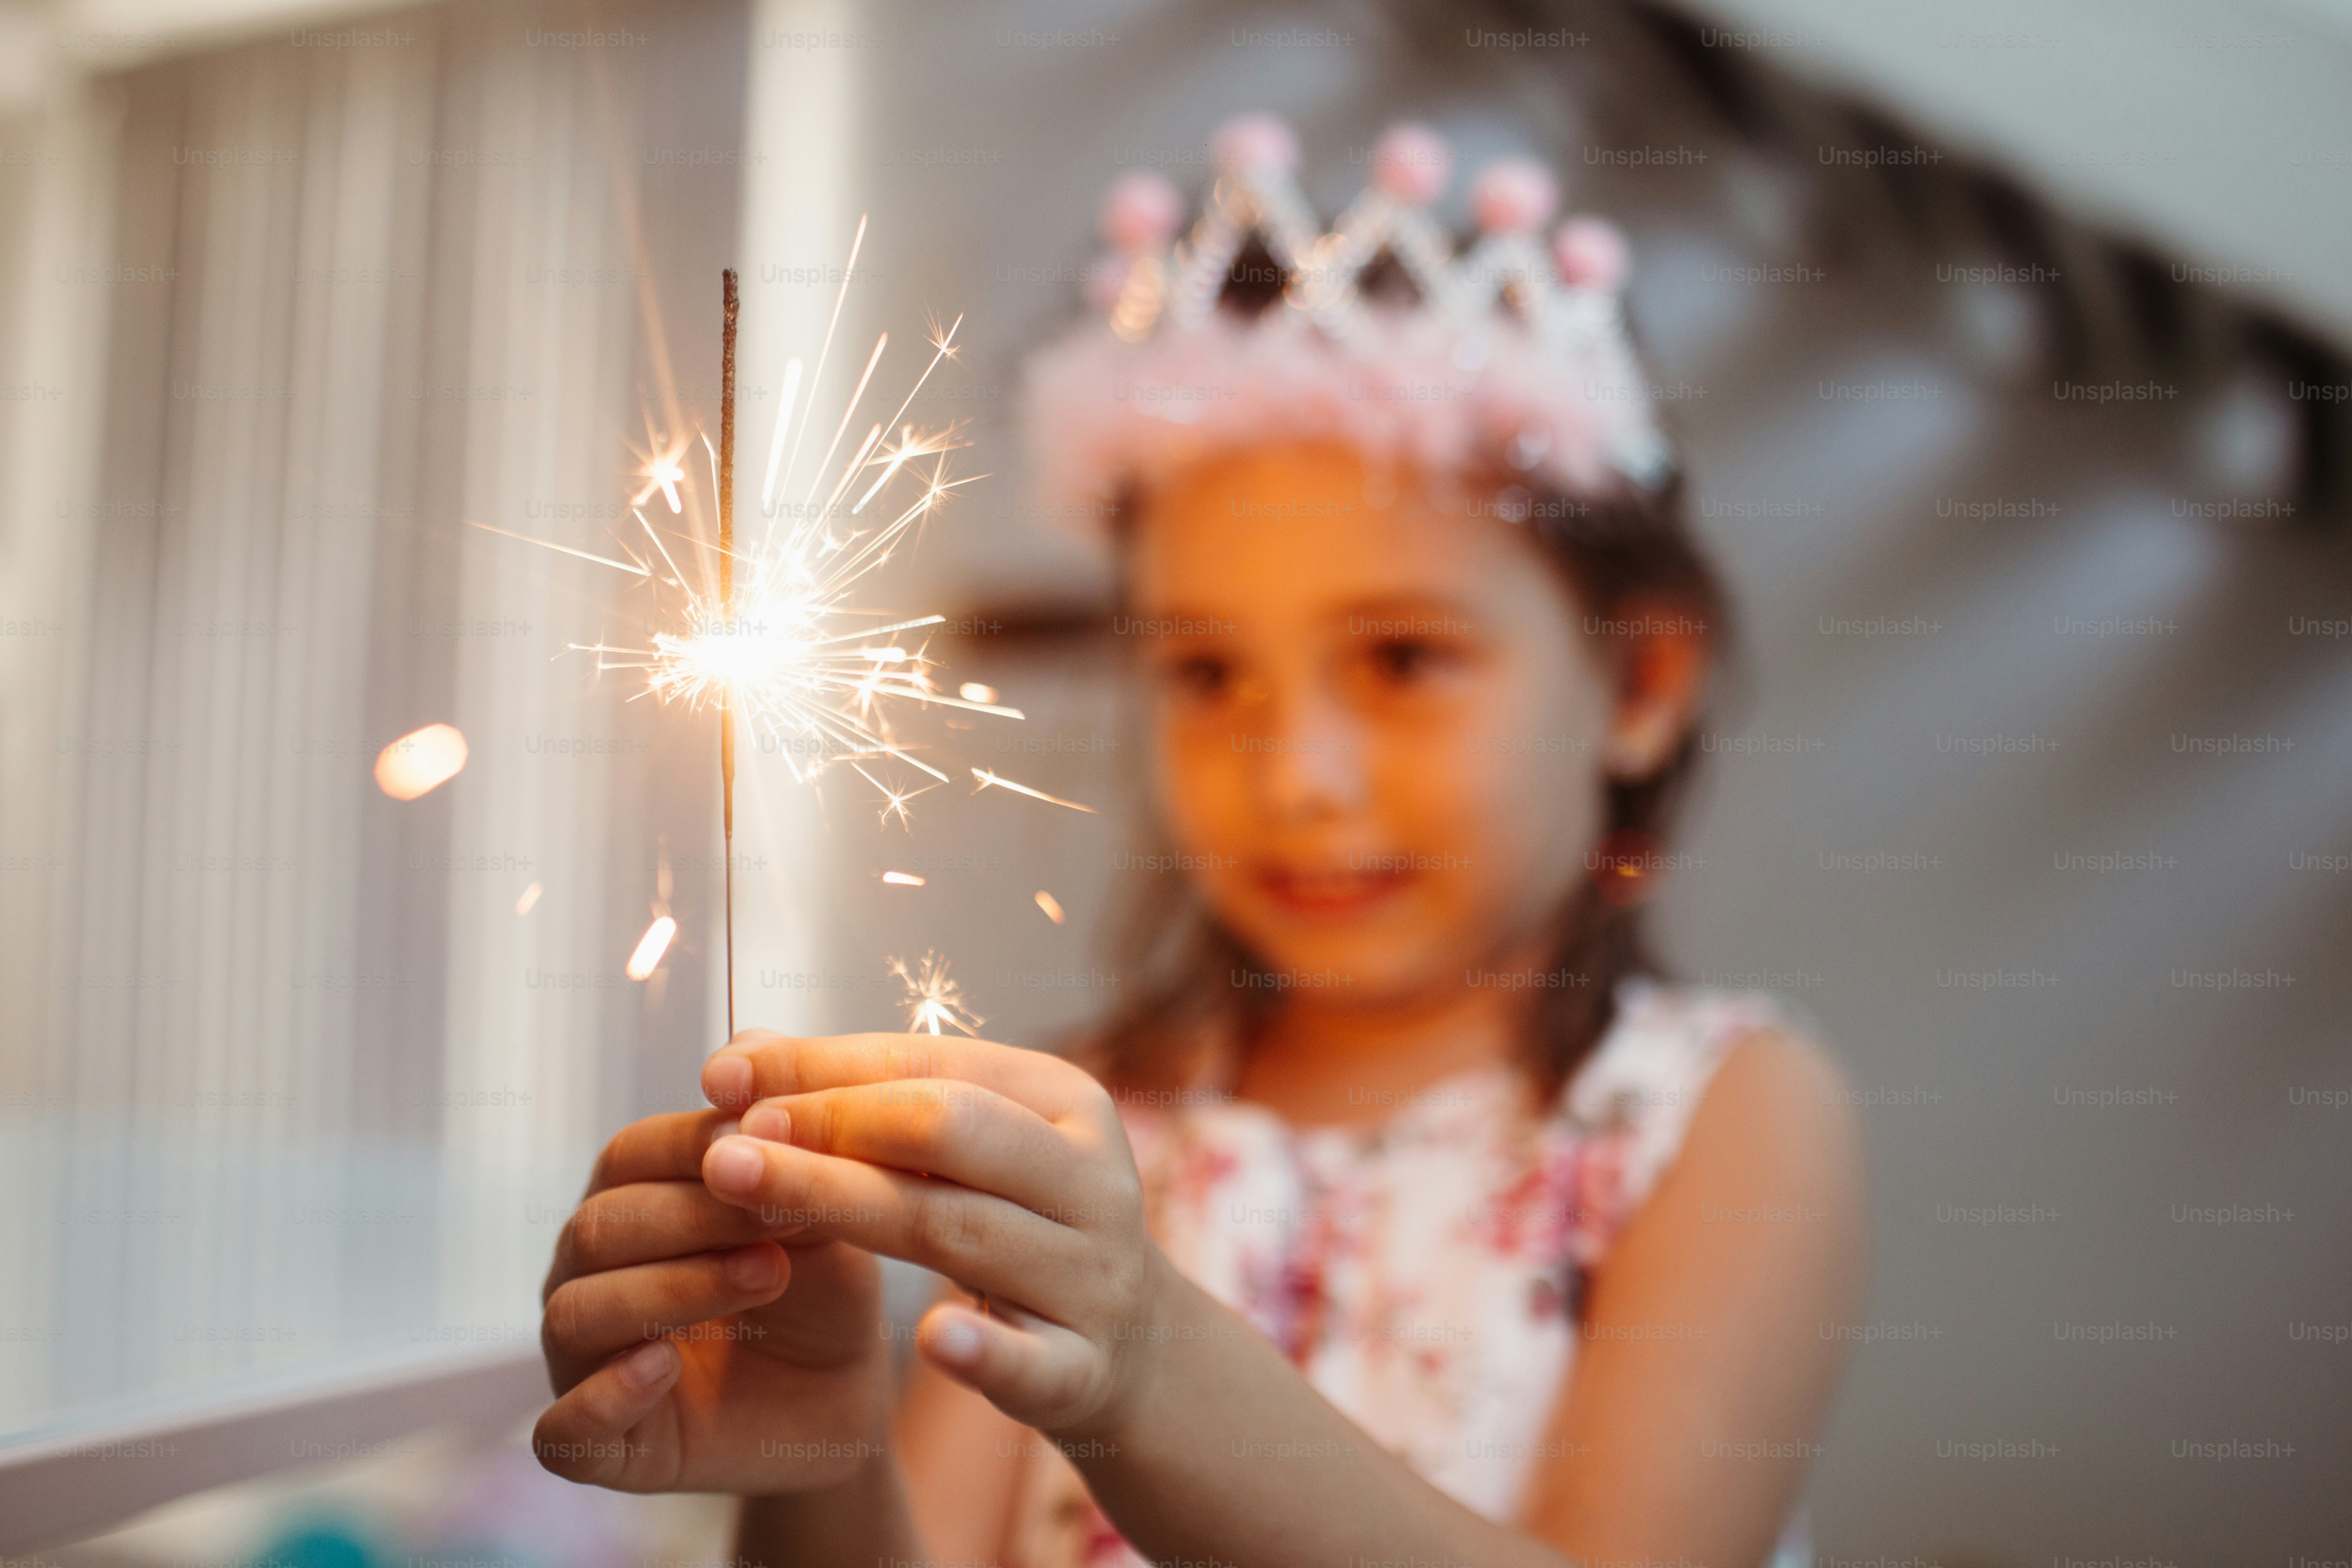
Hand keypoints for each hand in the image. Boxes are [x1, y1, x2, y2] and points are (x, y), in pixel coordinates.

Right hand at [535, 1105, 894, 1492]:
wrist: (848, 1398)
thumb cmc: (823, 1292)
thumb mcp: (819, 1224)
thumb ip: (784, 1164)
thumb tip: (753, 1078)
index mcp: (629, 1205)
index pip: (630, 1154)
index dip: (696, 1146)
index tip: (770, 1143)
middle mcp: (587, 1275)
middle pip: (599, 1226)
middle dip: (693, 1216)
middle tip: (780, 1223)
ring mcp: (582, 1361)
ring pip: (578, 1312)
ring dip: (670, 1289)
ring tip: (760, 1278)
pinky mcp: (597, 1447)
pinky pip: (563, 1429)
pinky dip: (605, 1397)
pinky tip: (662, 1367)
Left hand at [697, 1032, 1165, 1438]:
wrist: (1130, 1344)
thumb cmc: (1017, 1219)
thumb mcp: (964, 1150)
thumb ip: (864, 1100)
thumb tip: (739, 1057)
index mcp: (1065, 1100)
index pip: (930, 1069)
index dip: (823, 1071)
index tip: (719, 1080)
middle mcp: (1090, 1178)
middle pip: (946, 1135)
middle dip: (827, 1129)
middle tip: (725, 1144)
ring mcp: (1093, 1275)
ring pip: (960, 1231)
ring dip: (845, 1208)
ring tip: (743, 1196)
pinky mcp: (1084, 1369)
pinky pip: (1033, 1359)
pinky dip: (985, 1350)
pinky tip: (930, 1340)